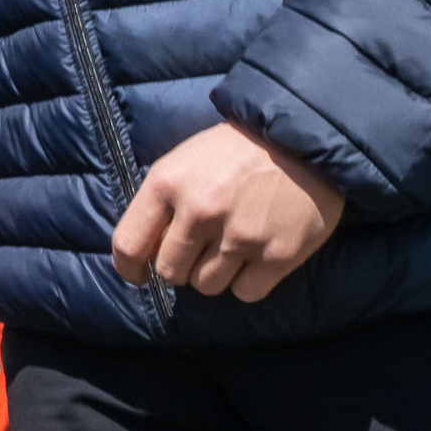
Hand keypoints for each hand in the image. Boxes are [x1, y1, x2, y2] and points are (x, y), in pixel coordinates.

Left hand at [112, 121, 344, 301]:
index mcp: (167, 183)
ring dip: (215, 274)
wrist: (303, 138)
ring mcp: (239, 235)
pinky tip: (255, 258)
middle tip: (199, 251)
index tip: (137, 273)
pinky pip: (245, 293)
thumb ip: (162, 202)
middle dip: (180, 267)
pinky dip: (247, 283)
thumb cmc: (236, 148)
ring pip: (207, 286)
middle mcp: (199, 211)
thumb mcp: (184, 160)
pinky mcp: (277, 255)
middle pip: (170, 272)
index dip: (128, 268)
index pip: (128, 245)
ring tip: (231, 248)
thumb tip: (147, 248)